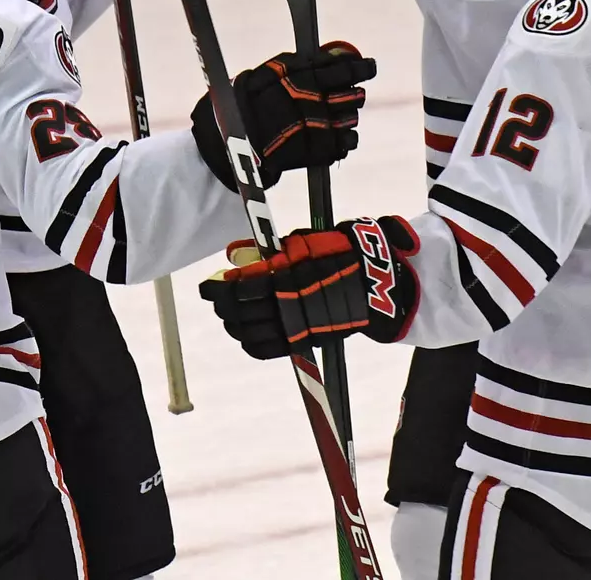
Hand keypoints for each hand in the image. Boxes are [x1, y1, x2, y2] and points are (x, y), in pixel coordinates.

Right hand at [190, 44, 376, 189]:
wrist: (231, 142)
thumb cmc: (245, 104)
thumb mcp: (267, 74)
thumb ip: (298, 65)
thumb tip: (331, 55)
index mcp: (300, 77)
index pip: (342, 68)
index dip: (359, 66)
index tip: (368, 66)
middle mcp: (312, 99)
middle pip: (352, 92)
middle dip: (355, 91)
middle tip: (353, 92)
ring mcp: (317, 126)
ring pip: (351, 117)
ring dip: (348, 114)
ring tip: (336, 115)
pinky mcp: (319, 150)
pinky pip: (347, 142)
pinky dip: (346, 138)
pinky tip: (337, 136)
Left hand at [199, 217, 419, 359]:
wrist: (379, 285)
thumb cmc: (344, 253)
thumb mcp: (309, 240)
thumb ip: (272, 248)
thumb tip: (235, 251)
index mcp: (292, 276)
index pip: (245, 287)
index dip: (223, 287)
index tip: (211, 283)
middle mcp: (292, 303)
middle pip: (243, 310)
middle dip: (223, 304)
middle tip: (214, 296)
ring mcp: (298, 325)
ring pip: (251, 331)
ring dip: (233, 323)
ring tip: (226, 313)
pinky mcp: (305, 340)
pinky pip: (268, 349)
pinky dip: (250, 343)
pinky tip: (243, 333)